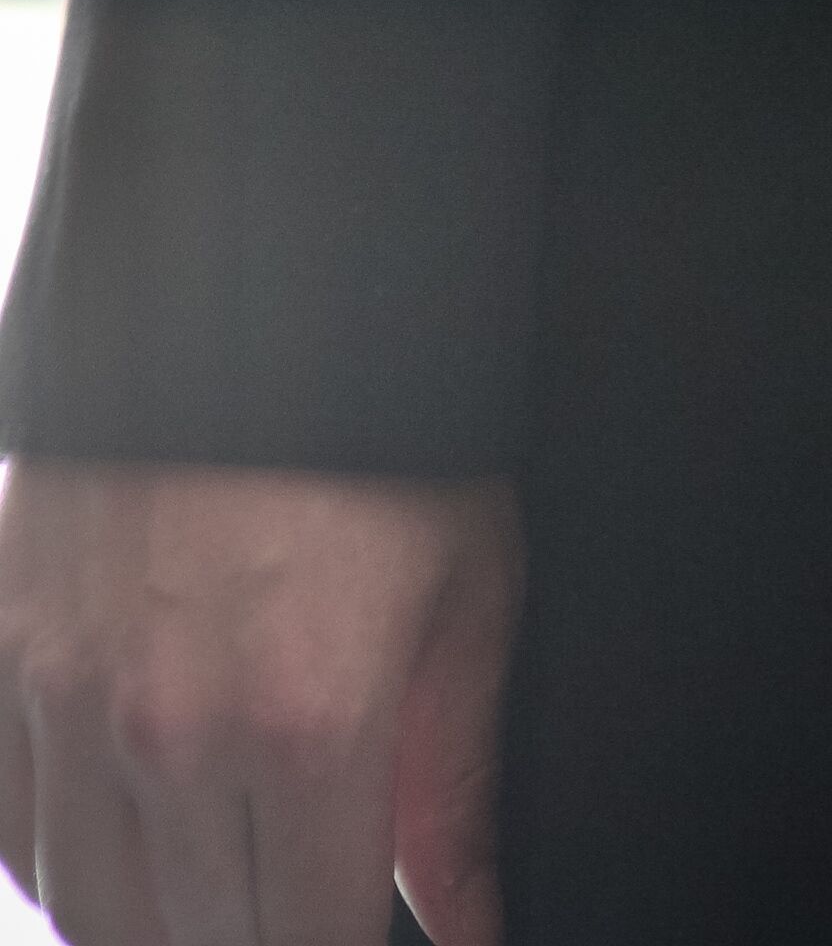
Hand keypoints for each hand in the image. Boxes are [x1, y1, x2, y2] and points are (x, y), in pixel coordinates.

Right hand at [0, 460, 521, 945]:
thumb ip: (458, 785)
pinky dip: (63, 846)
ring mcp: (65, 691)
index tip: (361, 931)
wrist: (250, 266)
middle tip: (309, 882)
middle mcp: (169, 726)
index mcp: (307, 721)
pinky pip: (8, 824)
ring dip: (159, 915)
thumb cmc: (380, 416)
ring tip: (229, 862)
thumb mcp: (469, 581)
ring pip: (91, 909)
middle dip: (266, 933)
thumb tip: (472, 925)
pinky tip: (131, 817)